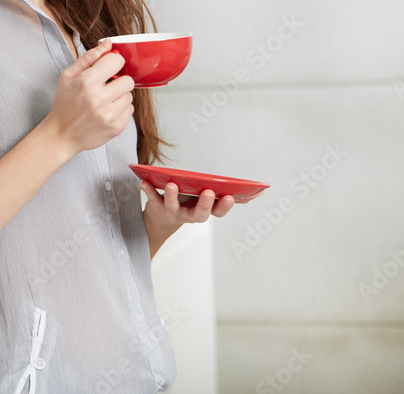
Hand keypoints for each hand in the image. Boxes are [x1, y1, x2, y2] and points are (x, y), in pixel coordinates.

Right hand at [43, 38, 135, 156]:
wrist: (61, 134)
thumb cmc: (65, 104)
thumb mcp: (68, 76)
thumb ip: (89, 58)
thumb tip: (107, 43)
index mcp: (86, 82)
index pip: (116, 61)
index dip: (113, 63)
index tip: (107, 69)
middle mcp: (99, 99)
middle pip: (128, 80)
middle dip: (118, 82)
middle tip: (107, 87)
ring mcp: (108, 115)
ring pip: (130, 96)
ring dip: (119, 96)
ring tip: (105, 101)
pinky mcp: (115, 128)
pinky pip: (130, 110)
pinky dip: (121, 110)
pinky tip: (107, 112)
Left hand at [141, 180, 265, 232]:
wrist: (160, 221)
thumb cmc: (189, 204)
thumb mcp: (209, 200)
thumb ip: (228, 197)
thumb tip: (260, 192)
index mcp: (204, 211)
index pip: (218, 211)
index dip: (225, 206)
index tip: (231, 196)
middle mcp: (189, 214)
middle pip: (199, 214)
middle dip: (204, 203)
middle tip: (208, 191)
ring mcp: (172, 212)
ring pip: (173, 206)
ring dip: (172, 195)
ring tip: (172, 184)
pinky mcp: (156, 207)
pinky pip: (152, 199)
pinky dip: (148, 190)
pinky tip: (144, 181)